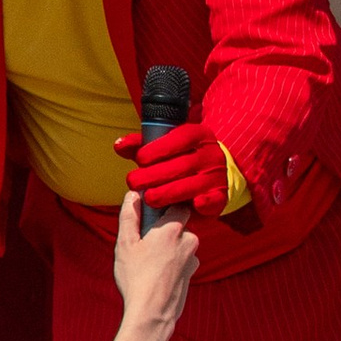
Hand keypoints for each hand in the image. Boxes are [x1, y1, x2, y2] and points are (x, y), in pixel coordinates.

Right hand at [110, 189, 198, 333]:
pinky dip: (172, 263)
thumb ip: (129, 216)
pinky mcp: (192, 275)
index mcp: (172, 229)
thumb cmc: (136, 278)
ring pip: (181, 244)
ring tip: (148, 262)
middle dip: (164, 230)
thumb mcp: (125, 244)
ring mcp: (193, 259)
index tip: (152, 210)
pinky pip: (182, 260)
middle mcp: (188, 241)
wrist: (152, 314)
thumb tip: (132, 195)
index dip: (166, 205)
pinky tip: (156, 274)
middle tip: (144, 241)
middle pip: (179, 225)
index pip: (179, 204)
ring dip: (168, 248)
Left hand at [114, 119, 232, 219]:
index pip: (179, 138)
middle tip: (134, 182)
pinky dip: (204, 204)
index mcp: (198, 135)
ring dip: (169, 193)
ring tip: (149, 199)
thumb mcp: (163, 147)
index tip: (139, 159)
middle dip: (155, 175)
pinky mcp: (221, 196)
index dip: (158, 149)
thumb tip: (119, 145)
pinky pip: (214, 200)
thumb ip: (141, 146)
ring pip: (193, 184)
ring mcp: (217, 175)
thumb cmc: (180, 158)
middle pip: (182, 165)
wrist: (210, 174)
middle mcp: (211, 154)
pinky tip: (192, 206)